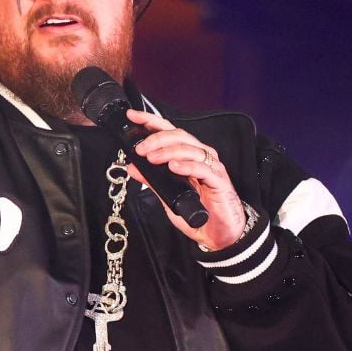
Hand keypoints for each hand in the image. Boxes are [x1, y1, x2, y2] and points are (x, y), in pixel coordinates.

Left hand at [126, 109, 249, 250]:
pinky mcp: (219, 181)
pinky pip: (202, 168)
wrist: (218, 234)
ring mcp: (211, 167)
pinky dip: (186, 166)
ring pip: (190, 149)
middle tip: (141, 148)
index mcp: (188, 156)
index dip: (150, 121)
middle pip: (179, 136)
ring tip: (152, 158)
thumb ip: (152, 180)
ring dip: (168, 151)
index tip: (132, 116)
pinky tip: (173, 167)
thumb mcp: (168, 195)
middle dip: (156, 138)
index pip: (169, 132)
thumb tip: (132, 167)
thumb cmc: (198, 212)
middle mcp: (201, 156)